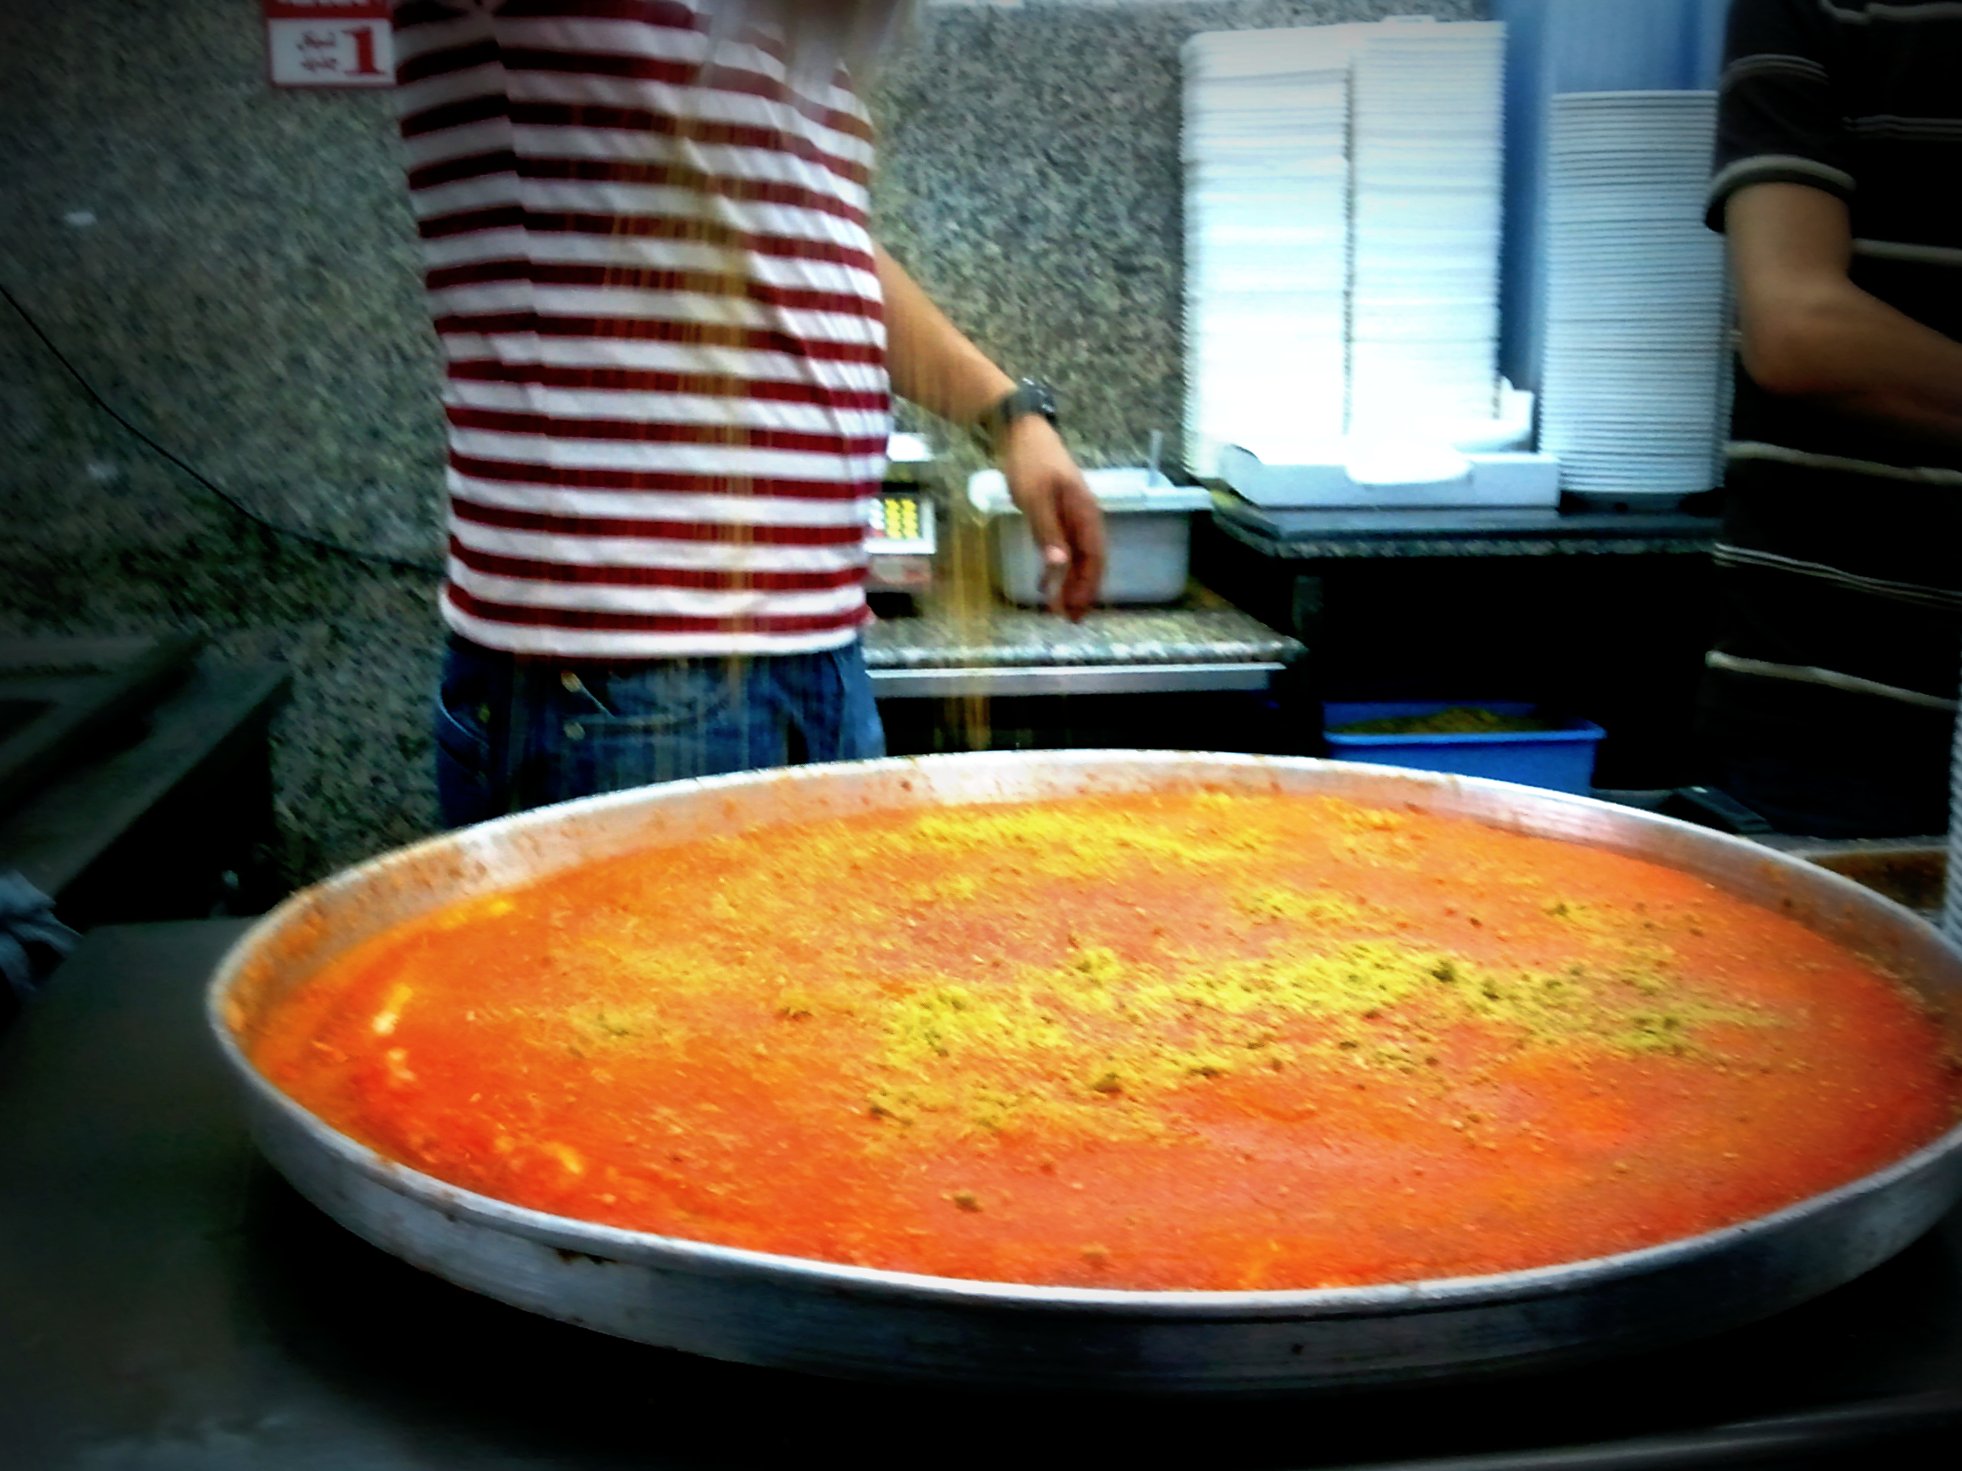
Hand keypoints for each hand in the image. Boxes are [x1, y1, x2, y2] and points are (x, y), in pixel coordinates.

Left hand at [995, 417, 1106, 620]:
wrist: (1021, 432)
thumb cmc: (1030, 463)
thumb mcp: (1036, 499)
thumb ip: (1048, 533)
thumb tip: (1060, 566)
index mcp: (1086, 513)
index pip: (1095, 558)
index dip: (1087, 587)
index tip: (1076, 611)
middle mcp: (1085, 517)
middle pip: (1090, 562)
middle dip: (1082, 592)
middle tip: (1070, 619)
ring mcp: (1073, 515)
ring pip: (1078, 556)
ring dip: (1070, 583)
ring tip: (1060, 609)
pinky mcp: (1059, 514)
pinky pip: (1064, 547)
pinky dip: (1059, 567)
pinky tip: (1046, 581)